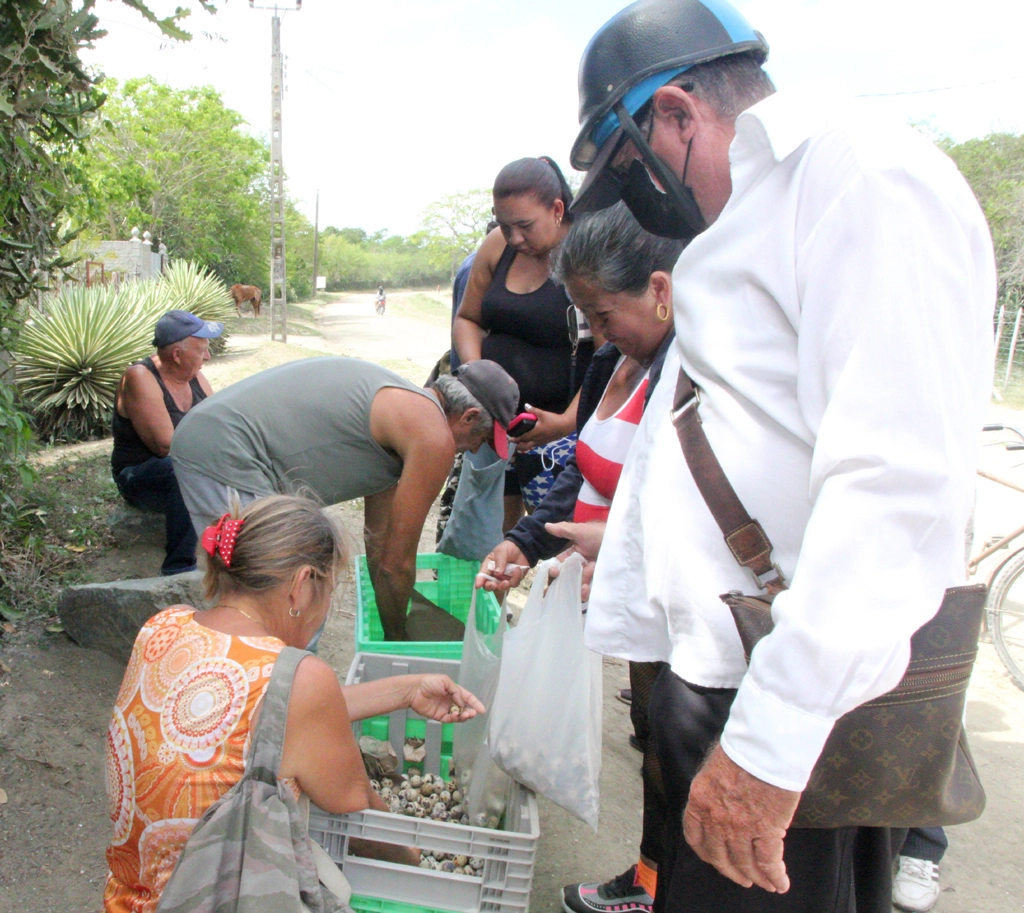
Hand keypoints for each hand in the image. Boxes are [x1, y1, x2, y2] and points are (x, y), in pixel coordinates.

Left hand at [408, 674, 485, 721]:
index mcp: (454, 691)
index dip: (475, 703)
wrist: (414, 690)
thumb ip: (456, 691)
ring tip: (466, 715)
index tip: (482, 710)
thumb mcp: (445, 681)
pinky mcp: (439, 716)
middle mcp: (451, 701)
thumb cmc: (429, 682)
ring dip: (464, 716)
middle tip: (473, 714)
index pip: (467, 698)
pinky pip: (449, 720)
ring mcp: (445, 709)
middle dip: (470, 711)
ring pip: (458, 715)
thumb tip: (462, 703)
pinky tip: (456, 716)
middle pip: (464, 708)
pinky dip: (454, 719)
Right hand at [476, 540, 529, 591]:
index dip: (479, 581)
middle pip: (489, 586)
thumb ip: (499, 561)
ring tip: (507, 582)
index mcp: (488, 567)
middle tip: (494, 585)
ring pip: (501, 589)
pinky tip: (518, 570)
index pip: (482, 575)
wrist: (521, 549)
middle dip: (490, 587)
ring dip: (503, 586)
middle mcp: (494, 576)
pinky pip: (513, 584)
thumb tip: (497, 573)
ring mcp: (504, 580)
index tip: (478, 585)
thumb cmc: (507, 549)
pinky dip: (516, 578)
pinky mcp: (513, 581)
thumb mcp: (501, 551)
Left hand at [511, 403, 572, 450]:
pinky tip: (528, 440)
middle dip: (517, 444)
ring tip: (518, 443)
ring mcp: (541, 442)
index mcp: (535, 433)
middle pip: (524, 446)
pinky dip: (529, 444)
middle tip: (512, 441)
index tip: (509, 438)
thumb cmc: (553, 420)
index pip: (522, 438)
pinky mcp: (544, 442)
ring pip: (529, 447)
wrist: (565, 426)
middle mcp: (536, 440)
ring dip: (523, 446)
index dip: (515, 439)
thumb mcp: (543, 414)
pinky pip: (534, 445)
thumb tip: (525, 405)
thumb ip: (533, 410)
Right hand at [546, 521, 604, 600]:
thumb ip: (563, 530)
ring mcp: (591, 574)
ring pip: (577, 585)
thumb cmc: (601, 534)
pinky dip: (586, 592)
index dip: (555, 569)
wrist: (623, 541)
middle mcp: (582, 564)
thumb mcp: (581, 531)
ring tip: (583, 587)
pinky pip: (589, 591)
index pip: (561, 563)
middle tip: (557, 588)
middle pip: (567, 578)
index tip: (553, 571)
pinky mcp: (599, 581)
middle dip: (562, 583)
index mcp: (576, 553)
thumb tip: (547, 525)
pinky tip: (586, 589)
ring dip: (577, 587)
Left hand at [683, 745, 799, 892]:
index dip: (706, 853)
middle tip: (742, 878)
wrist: (762, 746)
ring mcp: (740, 828)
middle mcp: (715, 819)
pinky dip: (775, 877)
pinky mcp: (766, 831)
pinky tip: (780, 884)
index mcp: (699, 800)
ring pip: (745, 863)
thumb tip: (723, 798)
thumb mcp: (714, 766)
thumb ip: (714, 788)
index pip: (695, 836)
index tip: (714, 860)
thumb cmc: (741, 748)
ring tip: (765, 884)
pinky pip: (768, 862)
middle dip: (732, 871)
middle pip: (720, 856)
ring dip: (756, 877)